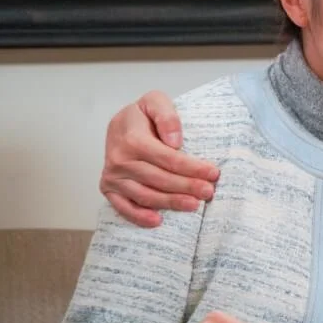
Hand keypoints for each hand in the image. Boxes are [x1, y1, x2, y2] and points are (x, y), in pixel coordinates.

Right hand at [100, 91, 219, 226]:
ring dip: (171, 203)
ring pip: (146, 195)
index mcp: (132, 139)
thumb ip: (167, 116)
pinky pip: (123, 207)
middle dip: (187, 187)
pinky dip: (139, 216)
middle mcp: (119, 160)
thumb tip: (174, 142)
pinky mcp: (108, 188)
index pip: (169, 158)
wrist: (120, 124)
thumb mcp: (155, 101)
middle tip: (209, 192)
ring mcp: (113, 176)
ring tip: (194, 205)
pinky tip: (158, 221)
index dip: (192, 168)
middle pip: (160, 179)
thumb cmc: (142, 115)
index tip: (213, 173)